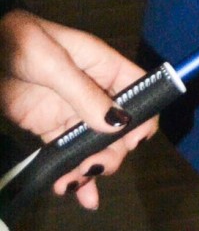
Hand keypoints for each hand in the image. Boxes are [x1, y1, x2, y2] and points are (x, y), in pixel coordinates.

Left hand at [0, 9, 157, 208]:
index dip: (143, 115)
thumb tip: (118, 122)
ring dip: (90, 166)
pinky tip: (71, 187)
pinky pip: (68, 153)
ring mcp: (72, 111)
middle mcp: (94, 90)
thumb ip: (84, 93)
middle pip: (119, 126)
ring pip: (95, 144)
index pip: (138, 89)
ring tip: (72, 181)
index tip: (133, 141)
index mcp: (103, 65)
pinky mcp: (51, 128)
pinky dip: (72, 171)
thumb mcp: (54, 65)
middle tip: (93, 166)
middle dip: (112, 150)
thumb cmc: (23, 43)